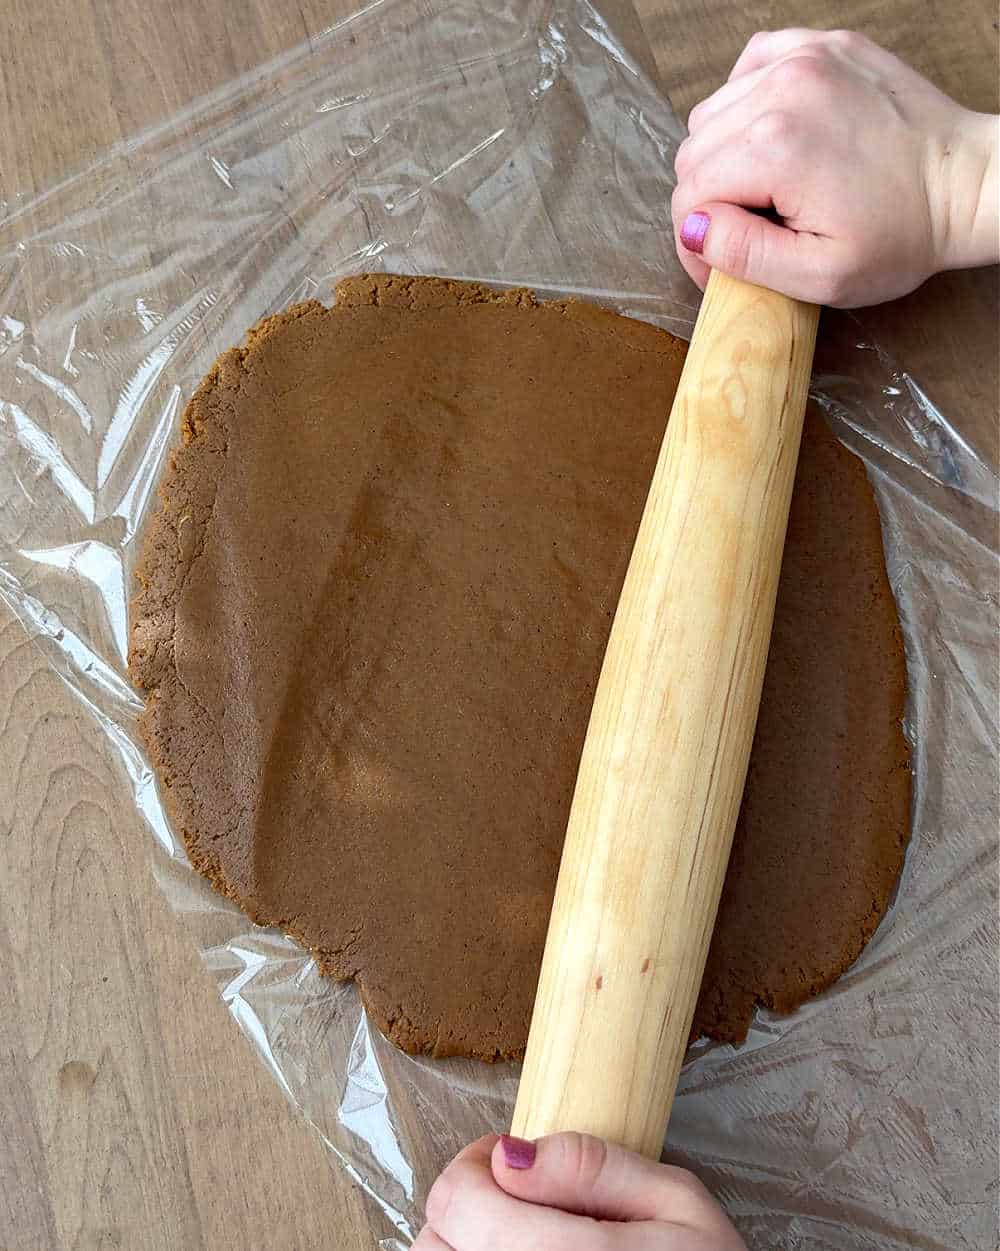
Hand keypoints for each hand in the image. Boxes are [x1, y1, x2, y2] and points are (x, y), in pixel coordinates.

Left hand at [413, 1132, 746, 1249]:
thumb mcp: (681, 1206)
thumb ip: (594, 1167)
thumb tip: (513, 1153)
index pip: (456, 1199)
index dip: (476, 1163)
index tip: (512, 1161)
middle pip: (433, 1244)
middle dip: (465, 1208)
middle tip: (516, 1201)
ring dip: (465, 1248)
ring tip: (521, 1240)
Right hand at [672, 28, 998, 306]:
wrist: (967, 184)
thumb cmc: (903, 236)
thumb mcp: (820, 274)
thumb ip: (744, 253)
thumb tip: (691, 227)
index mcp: (774, 149)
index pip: (688, 196)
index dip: (695, 241)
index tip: (721, 264)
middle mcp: (782, 91)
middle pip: (695, 152)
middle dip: (708, 199)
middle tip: (745, 230)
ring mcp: (805, 59)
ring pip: (713, 112)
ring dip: (725, 154)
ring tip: (764, 186)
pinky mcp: (824, 46)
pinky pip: (751, 67)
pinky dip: (746, 102)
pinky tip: (772, 134)